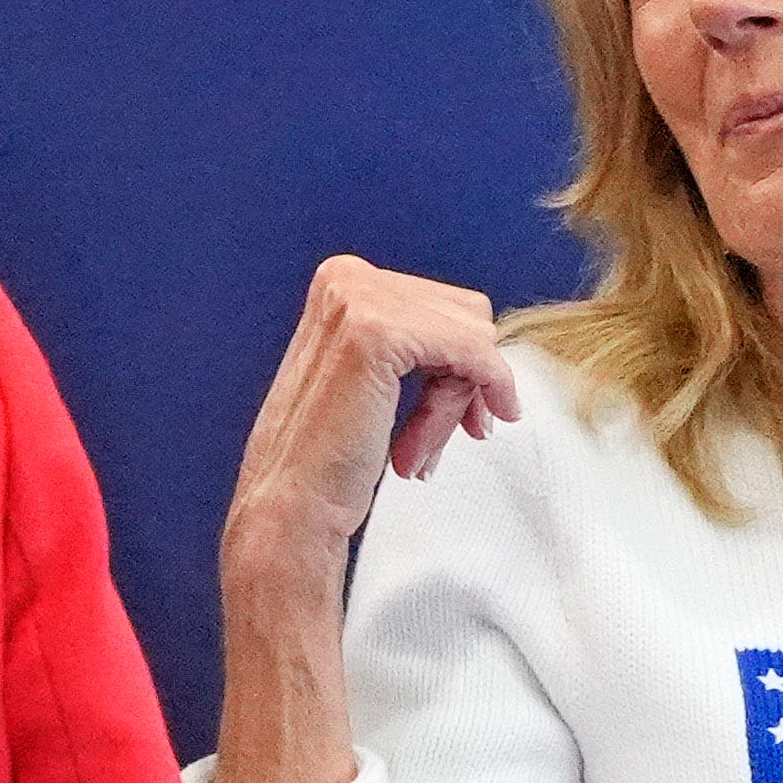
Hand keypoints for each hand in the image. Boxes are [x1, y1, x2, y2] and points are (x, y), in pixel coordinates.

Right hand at [223, 256, 518, 593]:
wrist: (293, 503)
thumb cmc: (331, 454)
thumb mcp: (377, 376)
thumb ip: (420, 344)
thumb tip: (490, 344)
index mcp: (344, 283)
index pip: (450, 307)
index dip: (468, 364)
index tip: (467, 413)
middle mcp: (346, 279)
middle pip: (466, 318)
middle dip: (465, 382)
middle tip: (439, 438)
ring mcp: (359, 302)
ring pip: (473, 338)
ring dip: (460, 402)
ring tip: (423, 449)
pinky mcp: (377, 333)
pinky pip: (474, 351)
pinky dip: (486, 391)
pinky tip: (464, 432)